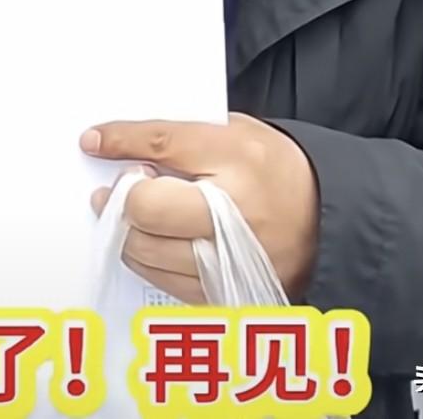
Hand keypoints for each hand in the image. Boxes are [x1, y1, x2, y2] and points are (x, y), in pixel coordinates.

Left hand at [80, 115, 318, 304]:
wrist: (327, 220)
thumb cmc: (277, 171)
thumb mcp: (239, 132)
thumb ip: (188, 137)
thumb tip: (128, 146)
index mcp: (237, 156)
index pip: (161, 145)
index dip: (120, 141)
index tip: (94, 140)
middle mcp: (232, 211)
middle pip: (147, 207)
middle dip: (120, 196)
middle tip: (113, 188)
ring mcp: (228, 258)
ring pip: (147, 250)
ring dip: (127, 231)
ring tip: (131, 214)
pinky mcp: (224, 291)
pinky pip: (163, 279)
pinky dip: (148, 259)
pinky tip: (150, 242)